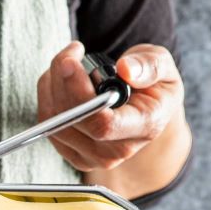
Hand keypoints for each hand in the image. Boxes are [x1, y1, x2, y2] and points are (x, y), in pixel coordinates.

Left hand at [37, 41, 184, 171]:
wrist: (146, 111)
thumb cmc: (153, 84)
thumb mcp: (163, 65)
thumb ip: (150, 65)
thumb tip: (126, 70)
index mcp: (146, 126)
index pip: (102, 124)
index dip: (78, 93)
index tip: (70, 62)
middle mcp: (119, 150)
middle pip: (74, 120)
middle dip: (62, 80)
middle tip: (71, 52)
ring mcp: (95, 157)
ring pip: (55, 122)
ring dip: (52, 85)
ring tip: (67, 62)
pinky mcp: (75, 156)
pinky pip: (48, 126)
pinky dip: (47, 97)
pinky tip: (59, 81)